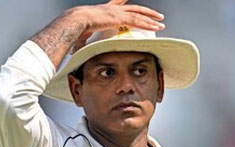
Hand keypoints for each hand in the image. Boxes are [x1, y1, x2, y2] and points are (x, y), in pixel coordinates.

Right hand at [31, 0, 165, 66]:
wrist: (77, 20)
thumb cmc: (75, 28)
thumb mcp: (79, 36)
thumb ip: (80, 44)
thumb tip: (73, 53)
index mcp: (104, 10)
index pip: (117, 3)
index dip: (123, 1)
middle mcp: (113, 9)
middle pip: (134, 8)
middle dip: (146, 11)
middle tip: (156, 14)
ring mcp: (118, 12)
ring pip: (140, 13)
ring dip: (151, 17)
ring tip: (161, 21)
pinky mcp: (121, 18)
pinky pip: (138, 21)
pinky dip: (148, 24)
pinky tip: (156, 26)